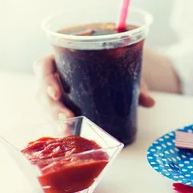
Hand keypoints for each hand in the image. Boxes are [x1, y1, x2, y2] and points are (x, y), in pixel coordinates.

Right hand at [33, 54, 155, 120]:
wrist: (113, 70)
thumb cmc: (111, 65)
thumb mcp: (122, 70)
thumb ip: (135, 85)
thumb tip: (150, 102)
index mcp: (61, 58)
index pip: (43, 65)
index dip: (45, 78)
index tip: (56, 92)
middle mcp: (54, 75)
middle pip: (42, 90)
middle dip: (51, 106)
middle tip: (66, 118)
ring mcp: (54, 92)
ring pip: (46, 106)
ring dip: (54, 119)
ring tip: (67, 130)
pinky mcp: (60, 105)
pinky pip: (53, 115)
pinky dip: (58, 126)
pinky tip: (67, 135)